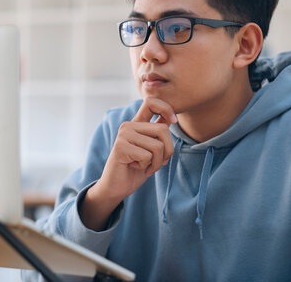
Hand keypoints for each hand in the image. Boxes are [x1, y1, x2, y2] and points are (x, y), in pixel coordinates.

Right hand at [80, 98, 175, 230]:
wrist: (117, 187)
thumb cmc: (136, 168)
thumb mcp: (152, 149)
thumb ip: (158, 135)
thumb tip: (172, 119)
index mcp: (136, 123)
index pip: (151, 102)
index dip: (166, 108)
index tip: (174, 121)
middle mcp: (129, 126)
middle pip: (163, 130)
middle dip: (168, 151)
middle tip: (159, 162)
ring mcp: (123, 135)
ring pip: (157, 146)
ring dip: (157, 163)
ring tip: (146, 166)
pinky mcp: (120, 147)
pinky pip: (147, 156)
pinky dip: (148, 167)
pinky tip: (136, 167)